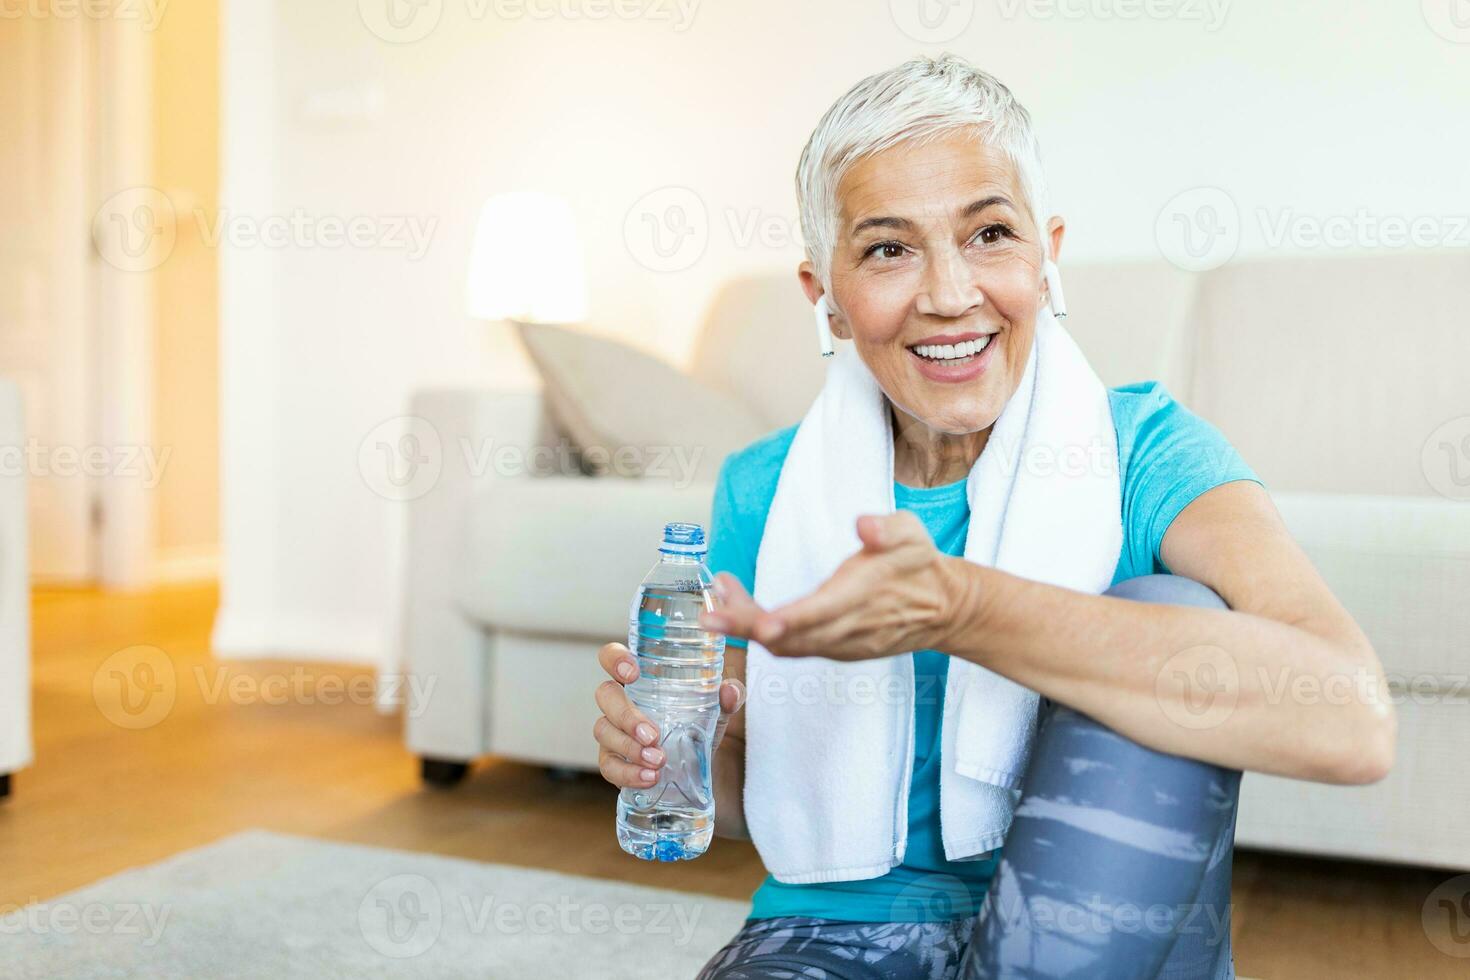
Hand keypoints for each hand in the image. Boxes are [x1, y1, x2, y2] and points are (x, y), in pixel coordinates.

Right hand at [593, 640, 746, 790]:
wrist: (698, 766)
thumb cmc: (698, 723)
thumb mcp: (717, 708)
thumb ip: (729, 695)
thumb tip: (730, 690)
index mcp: (640, 679)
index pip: (612, 657)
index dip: (615, 659)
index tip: (633, 673)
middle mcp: (620, 701)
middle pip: (605, 695)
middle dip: (626, 715)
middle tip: (652, 734)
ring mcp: (613, 731)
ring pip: (604, 731)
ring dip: (630, 747)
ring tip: (658, 760)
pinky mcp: (613, 761)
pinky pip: (609, 766)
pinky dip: (628, 772)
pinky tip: (649, 777)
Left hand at [699, 511, 964, 660]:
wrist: (944, 610)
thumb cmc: (920, 565)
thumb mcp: (912, 535)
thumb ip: (887, 529)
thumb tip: (864, 525)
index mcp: (861, 598)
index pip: (820, 614)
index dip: (788, 621)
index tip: (759, 623)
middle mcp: (847, 630)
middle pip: (790, 638)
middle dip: (746, 627)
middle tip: (708, 614)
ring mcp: (840, 646)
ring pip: (786, 647)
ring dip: (748, 629)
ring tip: (717, 599)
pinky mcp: (834, 651)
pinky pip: (792, 649)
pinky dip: (764, 634)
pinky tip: (743, 611)